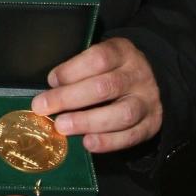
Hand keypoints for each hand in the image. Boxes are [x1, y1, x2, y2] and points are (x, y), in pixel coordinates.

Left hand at [32, 37, 161, 153]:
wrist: (150, 84)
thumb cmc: (112, 71)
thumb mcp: (100, 60)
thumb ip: (78, 71)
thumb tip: (48, 93)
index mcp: (123, 52)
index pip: (99, 58)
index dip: (72, 70)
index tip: (51, 81)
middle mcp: (138, 75)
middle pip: (105, 87)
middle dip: (69, 98)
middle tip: (42, 107)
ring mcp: (148, 101)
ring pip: (122, 113)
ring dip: (87, 121)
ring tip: (62, 127)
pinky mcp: (152, 124)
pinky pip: (132, 136)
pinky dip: (108, 142)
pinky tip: (87, 143)